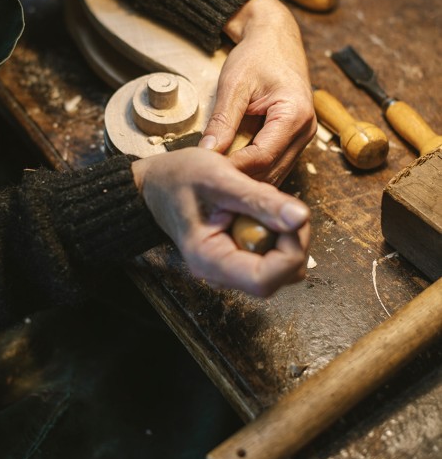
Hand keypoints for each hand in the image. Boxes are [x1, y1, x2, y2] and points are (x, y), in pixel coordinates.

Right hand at [131, 148, 309, 296]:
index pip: (266, 280)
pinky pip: (274, 256)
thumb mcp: (220, 179)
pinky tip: (261, 212)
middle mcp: (222, 274)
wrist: (157, 183)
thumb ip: (260, 200)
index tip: (291, 217)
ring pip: (283, 268)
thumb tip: (301, 218)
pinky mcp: (240, 258)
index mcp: (211, 261)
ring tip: (267, 205)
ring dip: (288, 236)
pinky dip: (278, 233)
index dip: (290, 251)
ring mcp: (232, 268)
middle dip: (294, 241)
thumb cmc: (178, 178)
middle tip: (281, 206)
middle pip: (281, 276)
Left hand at [199, 0, 315, 184]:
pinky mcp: (295, 139)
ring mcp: (303, 137)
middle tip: (211, 187)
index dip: (234, 168)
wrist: (275, 39)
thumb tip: (207, 152)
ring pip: (275, 173)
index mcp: (295, 114)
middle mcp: (306, 130)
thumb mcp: (234, 84)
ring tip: (219, 184)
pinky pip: (275, 164)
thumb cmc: (257, 56)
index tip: (209, 175)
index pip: (262, 156)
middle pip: (272, 171)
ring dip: (249, 180)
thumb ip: (222, 121)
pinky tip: (233, 175)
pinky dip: (255, 171)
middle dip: (242, 180)